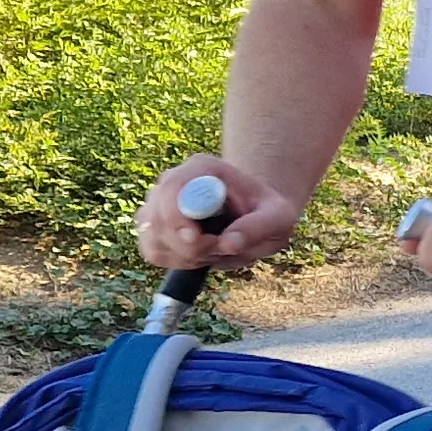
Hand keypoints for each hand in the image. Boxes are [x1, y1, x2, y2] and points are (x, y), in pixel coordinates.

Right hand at [138, 157, 299, 271]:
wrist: (257, 212)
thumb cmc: (268, 211)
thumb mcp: (278, 217)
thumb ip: (258, 227)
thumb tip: (229, 244)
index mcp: (203, 169)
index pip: (172, 188)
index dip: (177, 218)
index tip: (196, 239)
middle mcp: (174, 181)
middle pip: (158, 217)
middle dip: (190, 246)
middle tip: (222, 248)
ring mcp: (159, 202)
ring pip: (152, 237)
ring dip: (184, 256)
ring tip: (216, 250)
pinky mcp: (153, 225)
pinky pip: (152, 250)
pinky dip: (176, 261)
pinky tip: (201, 257)